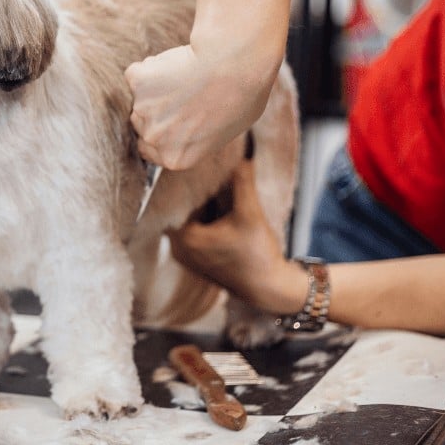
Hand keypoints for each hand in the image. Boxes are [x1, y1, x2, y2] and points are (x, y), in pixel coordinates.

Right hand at [124, 42, 274, 169]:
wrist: (234, 66)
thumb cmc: (242, 97)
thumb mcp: (225, 131)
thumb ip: (197, 137)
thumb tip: (190, 127)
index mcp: (175, 158)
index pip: (148, 150)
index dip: (160, 132)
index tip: (170, 118)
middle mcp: (154, 139)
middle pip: (142, 124)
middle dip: (156, 110)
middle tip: (183, 93)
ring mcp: (142, 110)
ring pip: (140, 97)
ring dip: (154, 88)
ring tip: (184, 77)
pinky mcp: (137, 81)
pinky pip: (137, 74)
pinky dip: (150, 67)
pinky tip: (176, 63)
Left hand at [168, 155, 304, 314]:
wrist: (269, 289)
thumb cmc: (258, 254)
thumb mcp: (250, 213)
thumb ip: (242, 182)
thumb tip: (240, 155)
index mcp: (184, 238)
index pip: (174, 201)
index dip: (186, 183)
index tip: (195, 166)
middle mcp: (178, 248)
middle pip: (180, 210)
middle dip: (193, 193)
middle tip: (205, 170)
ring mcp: (186, 256)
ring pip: (188, 220)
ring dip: (199, 206)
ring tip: (212, 185)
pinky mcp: (196, 260)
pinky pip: (194, 231)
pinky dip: (203, 219)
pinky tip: (217, 206)